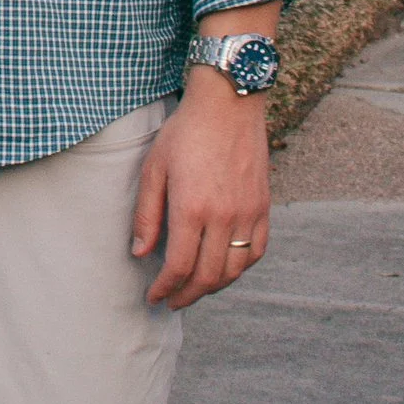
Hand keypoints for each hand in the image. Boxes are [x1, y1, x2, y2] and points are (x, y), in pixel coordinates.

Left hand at [131, 72, 269, 307]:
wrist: (228, 103)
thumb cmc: (186, 132)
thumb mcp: (155, 168)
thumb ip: (147, 215)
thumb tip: (141, 253)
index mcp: (192, 208)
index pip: (179, 267)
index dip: (165, 288)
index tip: (155, 297)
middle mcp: (224, 216)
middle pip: (208, 276)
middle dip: (187, 295)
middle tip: (172, 301)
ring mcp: (248, 212)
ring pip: (234, 269)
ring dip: (214, 287)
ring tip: (196, 289)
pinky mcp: (263, 206)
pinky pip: (256, 250)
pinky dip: (241, 268)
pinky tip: (226, 269)